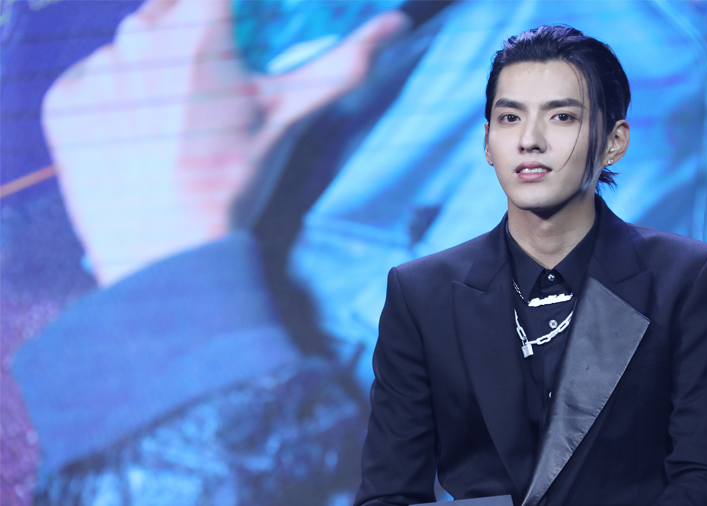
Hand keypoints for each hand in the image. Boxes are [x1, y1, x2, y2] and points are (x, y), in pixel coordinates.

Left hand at [42, 0, 408, 285]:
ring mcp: (93, 69)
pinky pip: (95, 79)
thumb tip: (395, 23)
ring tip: (178, 118)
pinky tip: (141, 135)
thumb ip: (343, 64)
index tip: (242, 30)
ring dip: (154, 64)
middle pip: (171, 8)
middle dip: (196, 33)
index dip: (233, 10)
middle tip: (214, 84)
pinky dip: (117, 96)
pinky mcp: (62, 101)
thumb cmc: (234, 179)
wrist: (166, 251)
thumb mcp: (290, 117)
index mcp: (196, 30)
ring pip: (131, 44)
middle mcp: (136, 37)